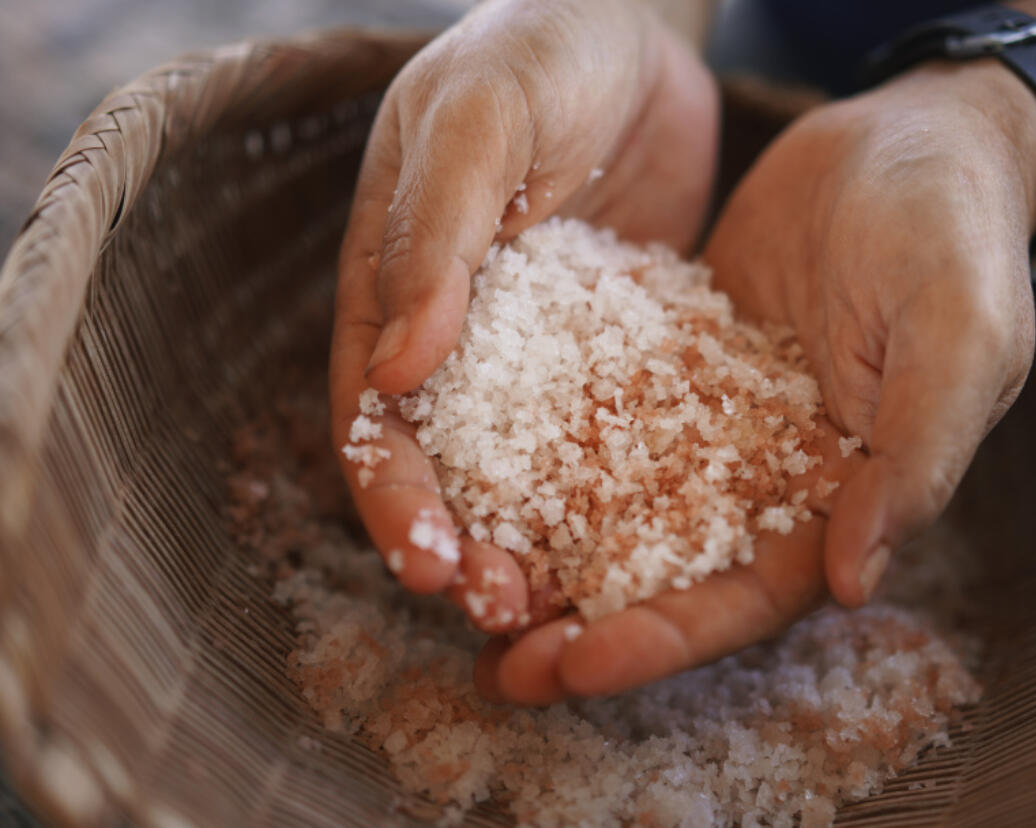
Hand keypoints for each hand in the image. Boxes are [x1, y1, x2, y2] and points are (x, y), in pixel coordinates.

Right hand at [329, 0, 717, 604]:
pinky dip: (619, 490)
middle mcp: (457, 335)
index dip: (392, 492)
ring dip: (538, 540)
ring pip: (527, 467)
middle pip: (447, 464)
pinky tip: (654, 540)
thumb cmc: (538, 50)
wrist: (634, 27)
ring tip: (569, 606)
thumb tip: (392, 373)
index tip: (426, 559)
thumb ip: (433, 235)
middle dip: (465, 543)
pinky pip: (610, 430)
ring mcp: (537, 351)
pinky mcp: (613, 350)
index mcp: (392, 287)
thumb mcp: (478, 121)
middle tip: (504, 610)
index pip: (373, 411)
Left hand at [475, 60, 1035, 703]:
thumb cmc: (952, 236)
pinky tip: (471, 476)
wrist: (907, 139)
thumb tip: (855, 581)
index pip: (749, 598)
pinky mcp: (666, 364)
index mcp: (841, 499)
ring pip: (617, 509)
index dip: (668, 639)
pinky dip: (539, 455)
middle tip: (498, 664)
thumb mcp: (957, 339)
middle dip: (585, 627)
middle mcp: (766, 479)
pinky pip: (594, 417)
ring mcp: (710, 423)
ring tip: (462, 591)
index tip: (581, 663)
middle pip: (668, 576)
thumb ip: (913, 457)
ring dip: (548, 560)